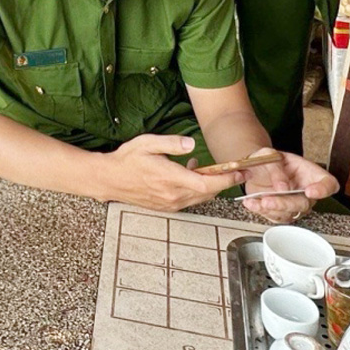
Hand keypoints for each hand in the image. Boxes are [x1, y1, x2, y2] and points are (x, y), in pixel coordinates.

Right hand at [97, 134, 242, 211]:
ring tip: (208, 169)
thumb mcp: (147, 143)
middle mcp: (173, 195)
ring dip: (210, 185)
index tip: (240, 172)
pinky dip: (198, 190)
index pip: (206, 183)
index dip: (226, 179)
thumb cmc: (127, 159)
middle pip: (208, 192)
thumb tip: (191, 145)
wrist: (110, 179)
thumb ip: (171, 143)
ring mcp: (170, 203)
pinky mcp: (167, 207)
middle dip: (225, 182)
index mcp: (170, 178)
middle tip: (236, 170)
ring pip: (201, 198)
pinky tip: (191, 176)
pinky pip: (190, 201)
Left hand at [238, 148, 339, 223]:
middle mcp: (306, 192)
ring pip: (289, 214)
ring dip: (270, 210)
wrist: (256, 168)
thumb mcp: (269, 154)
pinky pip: (275, 217)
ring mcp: (295, 204)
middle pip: (304, 204)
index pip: (328, 183)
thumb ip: (276, 167)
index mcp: (310, 173)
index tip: (311, 191)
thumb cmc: (269, 159)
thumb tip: (282, 187)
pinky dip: (261, 212)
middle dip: (285, 204)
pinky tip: (252, 204)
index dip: (324, 189)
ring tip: (255, 201)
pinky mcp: (282, 212)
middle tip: (268, 200)